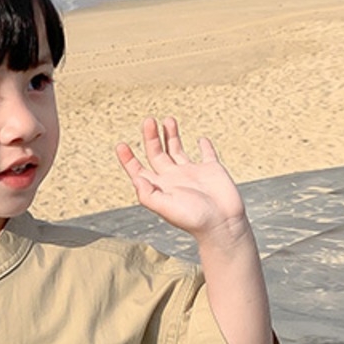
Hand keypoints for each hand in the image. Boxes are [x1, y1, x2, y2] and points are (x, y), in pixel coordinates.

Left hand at [116, 118, 248, 243]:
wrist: (222, 223)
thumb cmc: (194, 219)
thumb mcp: (166, 207)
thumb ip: (148, 194)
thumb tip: (136, 178)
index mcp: (160, 188)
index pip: (139, 171)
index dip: (129, 160)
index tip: (121, 145)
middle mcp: (174, 179)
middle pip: (157, 154)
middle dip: (151, 138)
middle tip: (148, 121)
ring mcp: (192, 174)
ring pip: (177, 150)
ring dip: (171, 136)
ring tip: (167, 120)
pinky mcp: (211, 170)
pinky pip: (206, 155)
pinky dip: (204, 146)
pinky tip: (200, 139)